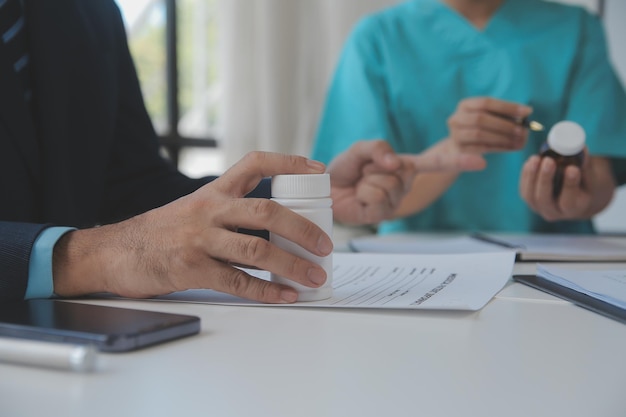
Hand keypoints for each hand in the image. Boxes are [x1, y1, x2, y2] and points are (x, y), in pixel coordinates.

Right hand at [52, 152, 333, 303]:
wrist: (113, 252)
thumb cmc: (160, 232)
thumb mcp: (193, 208)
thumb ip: (229, 212)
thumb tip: (277, 228)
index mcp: (213, 191)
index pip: (255, 163)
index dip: (289, 161)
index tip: (317, 168)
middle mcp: (209, 210)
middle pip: (266, 212)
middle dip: (303, 228)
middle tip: (325, 244)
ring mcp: (200, 240)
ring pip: (257, 251)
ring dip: (291, 265)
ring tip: (315, 276)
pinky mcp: (192, 270)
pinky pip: (238, 282)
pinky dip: (266, 291)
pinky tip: (285, 295)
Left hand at [327, 139, 485, 223]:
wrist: (325, 189)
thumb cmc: (346, 169)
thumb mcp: (360, 149)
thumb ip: (378, 148)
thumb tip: (395, 163)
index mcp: (404, 166)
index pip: (435, 163)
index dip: (457, 161)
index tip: (481, 160)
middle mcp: (403, 185)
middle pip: (398, 171)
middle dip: (373, 168)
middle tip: (362, 173)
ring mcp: (394, 202)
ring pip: (386, 185)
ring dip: (366, 182)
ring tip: (360, 186)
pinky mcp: (382, 215)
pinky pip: (376, 198)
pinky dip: (362, 194)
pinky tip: (359, 198)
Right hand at [446, 97, 532, 152]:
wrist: (460, 151)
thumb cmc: (480, 130)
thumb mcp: (490, 118)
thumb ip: (504, 115)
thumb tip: (526, 114)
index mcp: (465, 105)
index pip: (486, 102)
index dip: (507, 106)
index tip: (528, 111)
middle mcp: (456, 118)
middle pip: (480, 118)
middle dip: (504, 124)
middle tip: (522, 130)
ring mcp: (455, 135)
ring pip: (479, 134)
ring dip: (502, 137)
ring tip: (519, 140)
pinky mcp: (459, 150)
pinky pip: (480, 148)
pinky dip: (498, 147)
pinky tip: (511, 147)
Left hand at [519, 151, 614, 220]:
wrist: (577, 196)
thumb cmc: (586, 184)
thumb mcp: (592, 177)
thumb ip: (586, 165)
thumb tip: (581, 148)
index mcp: (575, 209)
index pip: (569, 201)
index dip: (569, 184)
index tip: (572, 168)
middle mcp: (555, 213)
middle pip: (545, 200)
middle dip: (545, 179)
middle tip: (549, 161)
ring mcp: (540, 208)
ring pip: (530, 196)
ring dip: (532, 176)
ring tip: (536, 158)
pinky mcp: (530, 201)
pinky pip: (524, 190)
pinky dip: (526, 175)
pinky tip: (530, 162)